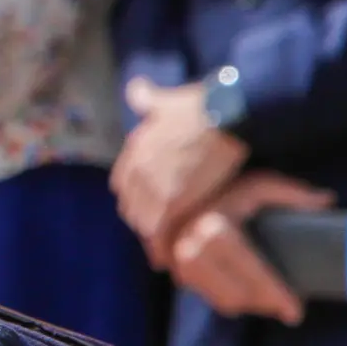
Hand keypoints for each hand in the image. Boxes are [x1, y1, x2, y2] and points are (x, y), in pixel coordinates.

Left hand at [111, 77, 248, 267]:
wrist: (223, 116)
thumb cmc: (200, 106)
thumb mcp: (165, 100)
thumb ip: (147, 98)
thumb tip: (136, 88)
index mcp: (134, 149)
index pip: (123, 184)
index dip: (135, 198)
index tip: (148, 208)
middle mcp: (137, 170)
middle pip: (131, 207)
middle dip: (142, 220)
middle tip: (157, 235)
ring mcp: (152, 187)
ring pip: (143, 223)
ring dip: (151, 237)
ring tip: (164, 251)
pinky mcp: (173, 202)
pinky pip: (160, 233)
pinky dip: (162, 246)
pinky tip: (168, 258)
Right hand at [168, 171, 334, 325]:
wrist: (183, 191)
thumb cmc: (229, 188)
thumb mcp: (260, 186)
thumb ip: (292, 192)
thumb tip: (328, 200)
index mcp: (215, 227)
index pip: (250, 271)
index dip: (275, 293)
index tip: (297, 310)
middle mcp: (192, 247)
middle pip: (237, 294)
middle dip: (265, 304)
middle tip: (289, 307)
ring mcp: (180, 261)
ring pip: (223, 300)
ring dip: (251, 306)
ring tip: (272, 301)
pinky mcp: (177, 269)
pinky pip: (209, 296)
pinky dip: (231, 302)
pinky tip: (247, 298)